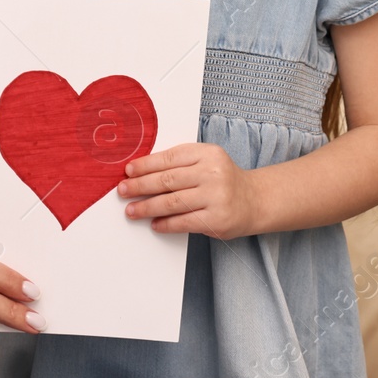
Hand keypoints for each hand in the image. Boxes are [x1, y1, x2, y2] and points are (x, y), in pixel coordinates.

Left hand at [117, 142, 259, 239]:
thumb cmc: (221, 179)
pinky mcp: (217, 219)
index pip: (169, 159)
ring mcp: (216, 197)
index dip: (145, 165)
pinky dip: (165, 224)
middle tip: (123, 190)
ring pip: (172, 202)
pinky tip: (154, 224)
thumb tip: (141, 171)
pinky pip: (184, 222)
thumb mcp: (205, 160)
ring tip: (131, 210)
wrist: (254, 200)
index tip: (128, 171)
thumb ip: (179, 162)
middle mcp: (212, 173)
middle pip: (167, 180)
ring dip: (147, 207)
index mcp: (207, 154)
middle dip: (140, 186)